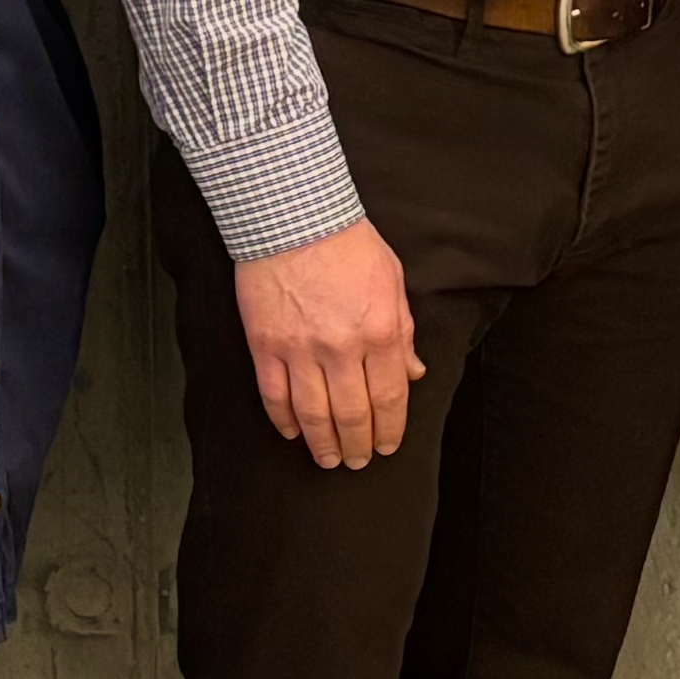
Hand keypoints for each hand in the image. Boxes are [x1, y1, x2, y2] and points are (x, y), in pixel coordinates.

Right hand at [235, 217, 424, 468]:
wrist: (294, 216)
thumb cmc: (348, 244)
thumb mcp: (392, 282)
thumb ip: (403, 331)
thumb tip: (413, 372)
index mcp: (379, 332)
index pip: (390, 397)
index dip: (390, 429)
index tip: (387, 446)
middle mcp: (342, 347)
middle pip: (353, 414)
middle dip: (358, 446)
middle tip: (357, 462)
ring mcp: (300, 349)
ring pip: (313, 414)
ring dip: (323, 443)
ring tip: (328, 460)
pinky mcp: (266, 344)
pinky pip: (275, 395)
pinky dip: (284, 421)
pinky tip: (293, 433)